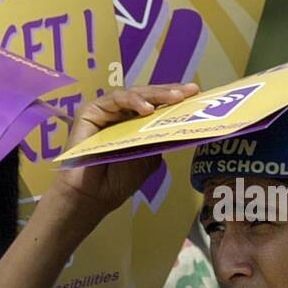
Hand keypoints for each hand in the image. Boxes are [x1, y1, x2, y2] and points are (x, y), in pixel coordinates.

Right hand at [52, 83, 198, 215]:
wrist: (93, 195)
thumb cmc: (119, 180)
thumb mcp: (149, 157)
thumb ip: (160, 139)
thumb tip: (181, 123)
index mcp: (136, 122)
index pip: (158, 105)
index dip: (175, 98)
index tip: (195, 94)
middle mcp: (121, 113)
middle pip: (148, 96)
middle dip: (170, 92)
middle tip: (189, 91)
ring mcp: (106, 110)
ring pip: (134, 94)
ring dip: (156, 95)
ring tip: (174, 98)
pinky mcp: (91, 110)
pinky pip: (115, 100)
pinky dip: (132, 102)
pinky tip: (147, 109)